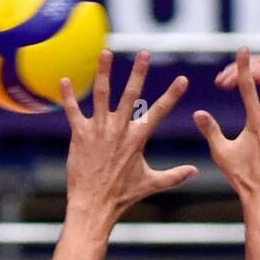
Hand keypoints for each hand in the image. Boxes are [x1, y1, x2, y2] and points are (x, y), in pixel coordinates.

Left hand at [62, 50, 196, 224]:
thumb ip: (174, 175)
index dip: (172, 95)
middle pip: (131, 95)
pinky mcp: (80, 136)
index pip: (159, 112)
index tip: (182, 79)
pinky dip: (68, 96)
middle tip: (144, 53)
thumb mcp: (151, 184)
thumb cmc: (122, 197)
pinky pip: (72, 111)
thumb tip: (195, 171)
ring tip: (106, 53)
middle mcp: (119, 131)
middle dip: (139, 73)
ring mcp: (98, 131)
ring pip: (102, 96)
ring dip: (104, 73)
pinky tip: (64, 80)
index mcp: (137, 139)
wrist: (94, 206)